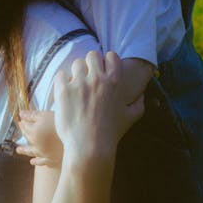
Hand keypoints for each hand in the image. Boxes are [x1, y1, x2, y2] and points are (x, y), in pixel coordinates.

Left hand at [17, 110, 63, 166]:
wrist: (77, 138)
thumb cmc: (62, 124)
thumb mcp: (46, 115)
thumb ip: (32, 115)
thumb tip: (20, 114)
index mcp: (34, 133)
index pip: (25, 126)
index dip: (23, 122)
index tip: (21, 120)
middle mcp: (37, 145)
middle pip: (27, 137)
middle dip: (23, 133)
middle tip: (21, 130)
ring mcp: (44, 154)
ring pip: (31, 152)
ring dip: (24, 150)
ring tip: (18, 150)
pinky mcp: (52, 161)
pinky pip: (42, 162)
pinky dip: (37, 161)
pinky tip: (33, 161)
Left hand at [53, 50, 143, 164]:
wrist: (90, 147)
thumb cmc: (111, 133)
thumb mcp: (131, 118)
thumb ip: (139, 104)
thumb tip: (141, 96)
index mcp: (114, 81)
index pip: (111, 56)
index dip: (106, 61)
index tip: (102, 70)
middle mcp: (97, 78)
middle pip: (92, 55)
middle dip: (90, 64)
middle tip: (88, 76)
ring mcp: (79, 83)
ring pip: (76, 63)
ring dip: (76, 72)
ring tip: (76, 84)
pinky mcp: (64, 90)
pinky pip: (61, 75)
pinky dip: (63, 81)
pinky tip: (65, 91)